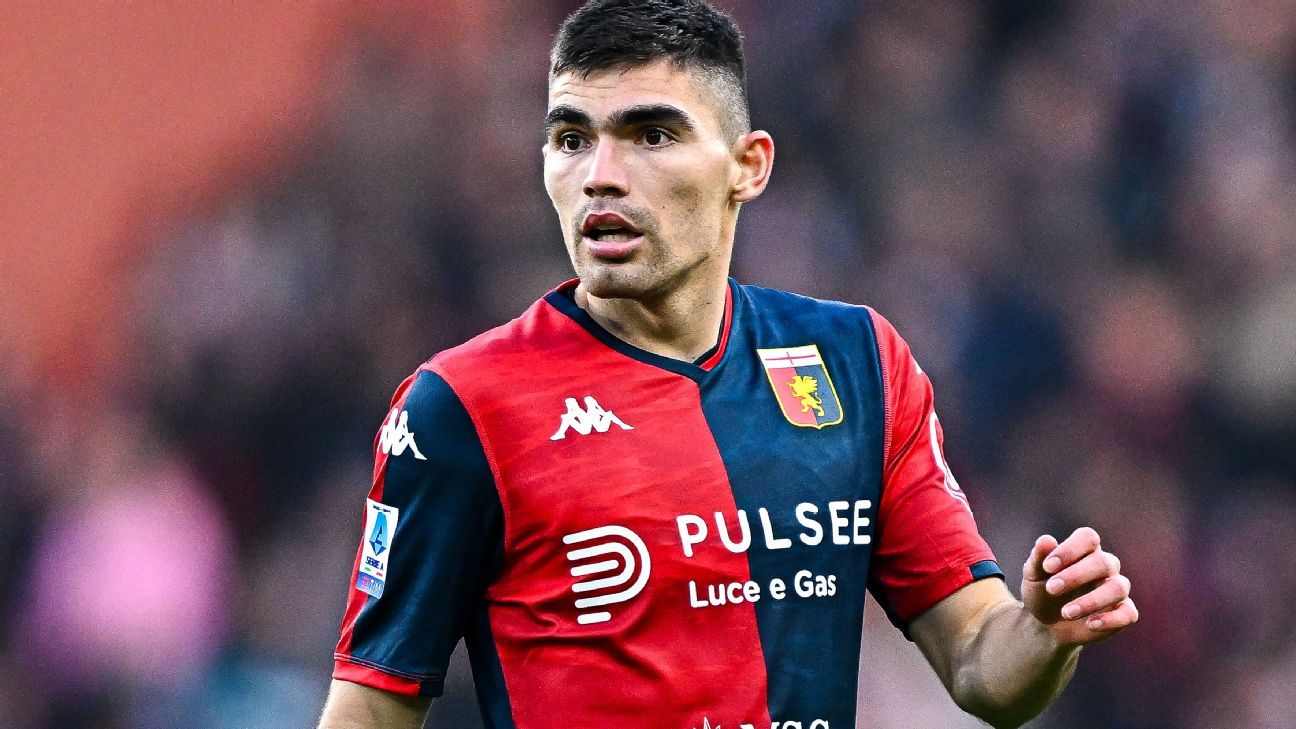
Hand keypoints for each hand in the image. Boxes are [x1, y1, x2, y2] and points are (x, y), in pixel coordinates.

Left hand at [1021, 527, 1137, 646]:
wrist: (1046, 625)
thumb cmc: (1042, 592)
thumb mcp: (1033, 576)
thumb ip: (1038, 558)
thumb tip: (1045, 540)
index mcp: (1085, 550)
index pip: (1088, 538)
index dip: (1070, 549)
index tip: (1047, 567)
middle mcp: (1106, 566)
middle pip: (1103, 562)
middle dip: (1076, 576)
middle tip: (1051, 589)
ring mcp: (1116, 589)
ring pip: (1117, 588)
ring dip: (1091, 601)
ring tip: (1065, 613)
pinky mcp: (1124, 613)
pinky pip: (1128, 614)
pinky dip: (1110, 620)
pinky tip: (1089, 624)